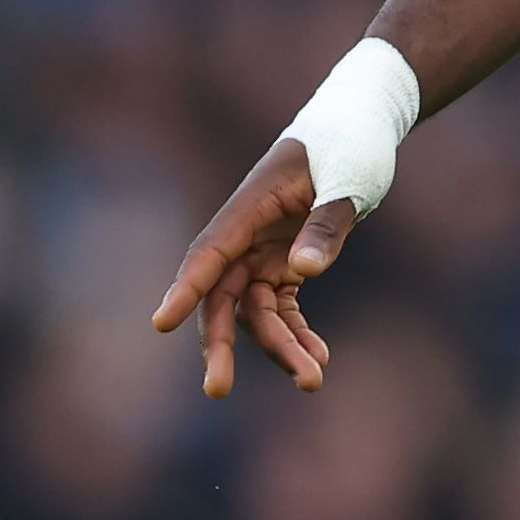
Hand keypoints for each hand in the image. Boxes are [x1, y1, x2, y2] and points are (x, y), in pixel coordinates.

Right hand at [147, 138, 352, 398]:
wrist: (359, 128)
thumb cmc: (350, 144)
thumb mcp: (348, 178)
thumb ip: (327, 223)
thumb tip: (304, 271)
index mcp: (251, 205)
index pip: (209, 252)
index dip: (185, 289)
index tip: (160, 323)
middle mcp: (247, 234)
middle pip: (221, 297)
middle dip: (219, 345)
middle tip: (217, 391)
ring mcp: (264, 251)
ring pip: (255, 312)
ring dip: (279, 348)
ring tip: (313, 381)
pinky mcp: (285, 264)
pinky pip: (282, 308)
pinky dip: (298, 334)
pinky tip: (318, 359)